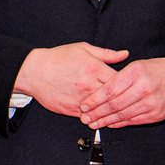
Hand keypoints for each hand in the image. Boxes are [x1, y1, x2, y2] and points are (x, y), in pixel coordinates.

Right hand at [12, 42, 129, 116]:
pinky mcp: (70, 109)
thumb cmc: (58, 58)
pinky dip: (96, 116)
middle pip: (114, 96)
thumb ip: (106, 53)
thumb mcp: (83, 49)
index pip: (120, 79)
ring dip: (110, 110)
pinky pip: (89, 116)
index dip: (127, 82)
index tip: (130, 84)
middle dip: (122, 98)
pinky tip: (101, 115)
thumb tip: (125, 54)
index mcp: (93, 68)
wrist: (34, 72)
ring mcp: (79, 98)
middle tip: (128, 99)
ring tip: (116, 109)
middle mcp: (88, 84)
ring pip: (102, 109)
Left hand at [82, 56, 164, 127]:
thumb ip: (116, 77)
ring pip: (122, 115)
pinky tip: (109, 123)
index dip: (94, 100)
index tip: (83, 105)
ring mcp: (151, 103)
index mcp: (136, 73)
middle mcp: (144, 88)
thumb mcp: (135, 66)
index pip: (110, 90)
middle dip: (96, 113)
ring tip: (93, 123)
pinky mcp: (156, 115)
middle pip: (114, 105)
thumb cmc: (155, 70)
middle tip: (85, 118)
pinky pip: (133, 121)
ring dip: (105, 121)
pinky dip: (119, 123)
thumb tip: (96, 92)